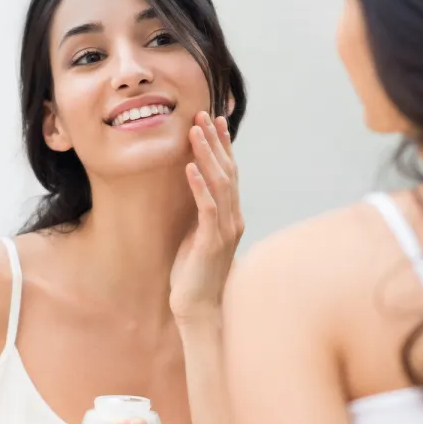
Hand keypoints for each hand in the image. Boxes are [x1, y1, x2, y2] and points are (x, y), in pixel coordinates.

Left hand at [170, 111, 243, 322]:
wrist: (199, 308)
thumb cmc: (194, 274)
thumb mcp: (198, 236)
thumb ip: (201, 213)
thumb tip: (193, 190)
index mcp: (232, 216)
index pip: (230, 173)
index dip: (223, 146)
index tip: (215, 121)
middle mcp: (234, 219)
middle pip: (228, 171)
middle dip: (215, 142)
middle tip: (204, 115)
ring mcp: (225, 230)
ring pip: (220, 184)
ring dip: (206, 155)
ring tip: (195, 132)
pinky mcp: (212, 242)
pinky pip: (207, 208)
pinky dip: (199, 186)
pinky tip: (189, 168)